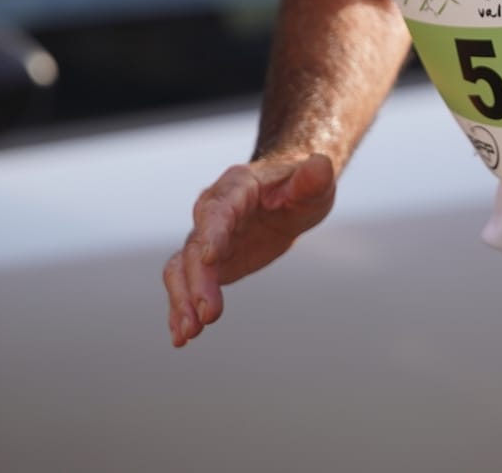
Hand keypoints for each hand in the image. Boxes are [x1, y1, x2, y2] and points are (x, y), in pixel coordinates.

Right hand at [163, 153, 336, 347]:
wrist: (289, 195)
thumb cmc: (302, 186)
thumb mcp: (315, 182)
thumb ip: (313, 178)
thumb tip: (321, 165)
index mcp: (236, 187)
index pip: (219, 210)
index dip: (214, 233)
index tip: (211, 259)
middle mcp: (212, 211)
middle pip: (196, 246)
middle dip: (198, 281)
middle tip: (208, 315)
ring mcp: (207, 238)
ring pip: (182, 268)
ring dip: (181, 300)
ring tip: (188, 334)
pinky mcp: (209, 263)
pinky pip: (186, 284)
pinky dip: (180, 308)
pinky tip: (182, 336)